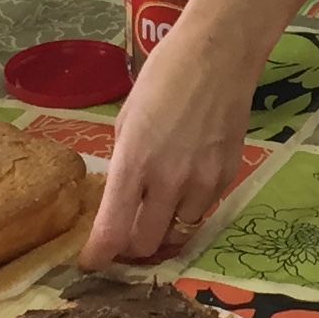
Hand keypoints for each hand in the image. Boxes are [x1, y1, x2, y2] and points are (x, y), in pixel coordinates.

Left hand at [84, 18, 255, 268]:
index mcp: (134, 163)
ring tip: (159, 205)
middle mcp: (169, 181)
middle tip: (126, 233)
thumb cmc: (163, 77)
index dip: (98, 255)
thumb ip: (124, 165)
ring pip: (178, 232)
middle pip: (146, 244)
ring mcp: (202, 183)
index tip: (91, 261)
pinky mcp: (227, 177)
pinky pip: (203, 211)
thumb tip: (120, 199)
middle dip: (131, 245)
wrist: (218, 55)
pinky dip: (189, 208)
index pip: (113, 230)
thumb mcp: (127, 121)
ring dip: (163, 227)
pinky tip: (186, 183)